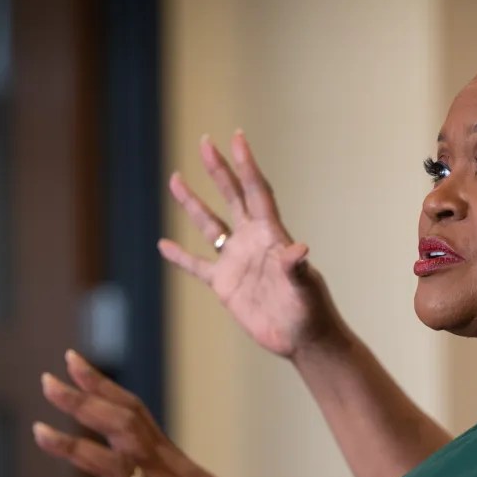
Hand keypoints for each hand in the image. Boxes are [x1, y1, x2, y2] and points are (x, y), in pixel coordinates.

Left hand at [33, 349, 295, 476]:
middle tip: (48, 382)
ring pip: (112, 466)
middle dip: (82, 402)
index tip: (72, 361)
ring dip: (74, 448)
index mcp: (170, 458)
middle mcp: (163, 470)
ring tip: (40, 432)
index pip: (132, 410)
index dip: (101, 385)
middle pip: (120, 424)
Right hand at [159, 132, 343, 357]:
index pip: (257, 193)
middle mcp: (252, 242)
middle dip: (219, 171)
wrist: (303, 339)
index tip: (237, 138)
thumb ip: (296, 268)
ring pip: (210, 225)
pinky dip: (180, 257)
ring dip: (193, 204)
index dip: (247, 166)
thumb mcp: (306, 288)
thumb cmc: (312, 311)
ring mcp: (237, 261)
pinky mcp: (226, 285)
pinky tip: (163, 245)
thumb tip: (298, 250)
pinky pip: (198, 267)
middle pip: (232, 198)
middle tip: (204, 143)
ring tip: (175, 179)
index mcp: (272, 236)